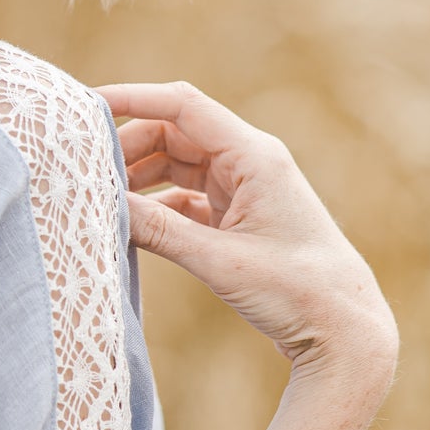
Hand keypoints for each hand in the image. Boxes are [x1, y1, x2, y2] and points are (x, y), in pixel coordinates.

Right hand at [98, 81, 396, 383]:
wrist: (344, 331)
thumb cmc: (295, 290)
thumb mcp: (218, 260)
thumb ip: (158, 229)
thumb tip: (103, 203)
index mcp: (254, 156)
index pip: (182, 106)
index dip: (132, 98)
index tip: (86, 106)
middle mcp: (249, 163)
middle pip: (173, 133)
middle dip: (128, 148)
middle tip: (85, 173)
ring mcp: (243, 190)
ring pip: (176, 165)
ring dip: (139, 178)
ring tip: (101, 200)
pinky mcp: (238, 217)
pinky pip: (185, 198)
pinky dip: (156, 207)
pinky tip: (129, 226)